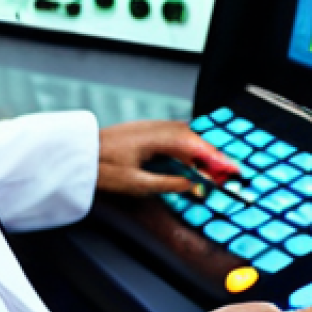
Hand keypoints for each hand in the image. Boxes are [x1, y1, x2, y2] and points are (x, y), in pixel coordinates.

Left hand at [97, 119, 239, 195]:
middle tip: (230, 171)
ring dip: (201, 149)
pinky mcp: (144, 130)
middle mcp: (155, 128)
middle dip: (213, 154)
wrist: (78, 154)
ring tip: (215, 166)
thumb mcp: (137, 184)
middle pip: (192, 137)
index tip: (233, 169)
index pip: (194, 146)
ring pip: (184, 134)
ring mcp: (149, 127)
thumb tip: (192, 184)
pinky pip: (173, 134)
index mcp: (156, 139)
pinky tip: (191, 157)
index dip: (216, 158)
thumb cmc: (103, 169)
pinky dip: (187, 145)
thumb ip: (168, 183)